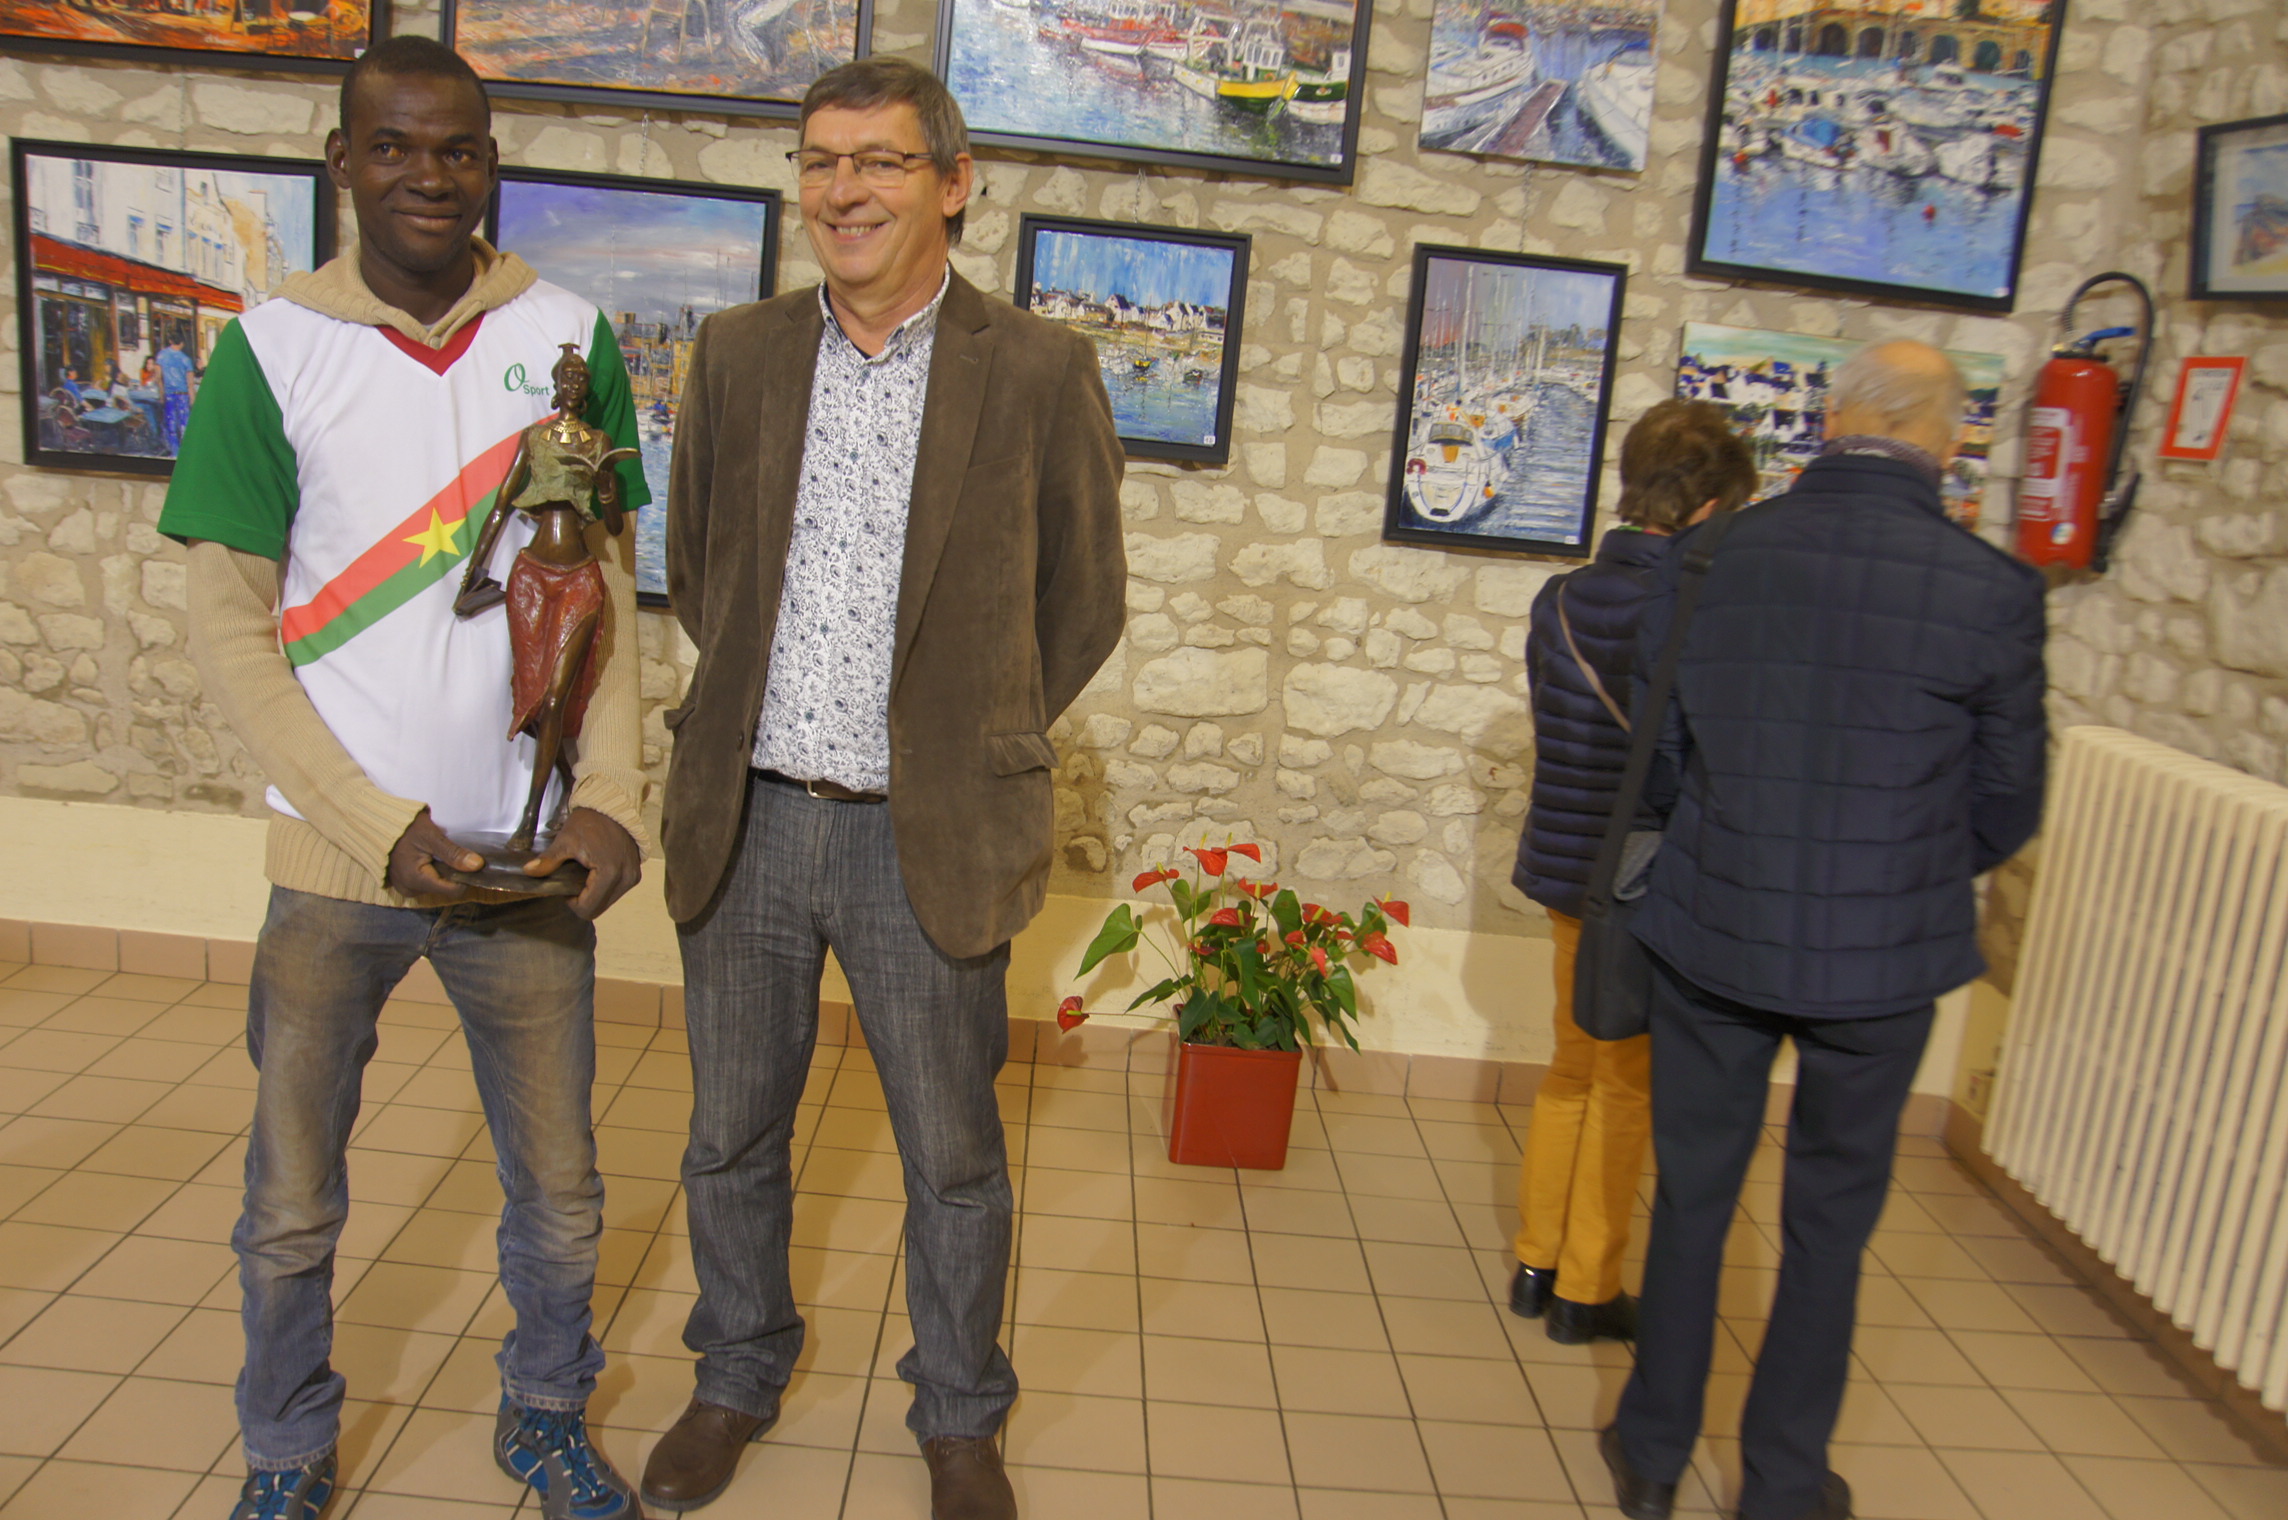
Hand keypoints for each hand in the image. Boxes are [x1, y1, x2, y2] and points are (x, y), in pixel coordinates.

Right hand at [387, 808, 481, 900]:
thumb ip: (454, 853)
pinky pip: (427, 883)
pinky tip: (428, 858)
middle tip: (449, 853)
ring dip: (442, 872)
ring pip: (437, 886)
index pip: (454, 890)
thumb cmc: (404, 829)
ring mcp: (406, 889)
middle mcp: (410, 890)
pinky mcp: (404, 885)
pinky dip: (432, 872)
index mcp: (416, 880)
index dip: (466, 877)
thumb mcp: (431, 837)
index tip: (469, 861)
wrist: (377, 825)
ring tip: (435, 854)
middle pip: (446, 889)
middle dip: (453, 873)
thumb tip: (477, 865)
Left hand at [526, 807, 640, 919]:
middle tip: (572, 881)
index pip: (588, 909)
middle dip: (583, 900)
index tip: (565, 886)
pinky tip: (596, 872)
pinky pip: (616, 892)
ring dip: (594, 895)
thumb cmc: (588, 822)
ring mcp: (632, 877)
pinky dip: (604, 888)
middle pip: (598, 908)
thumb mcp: (565, 841)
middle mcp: (625, 879)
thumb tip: (528, 871)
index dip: (572, 903)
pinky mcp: (635, 874)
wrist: (613, 806)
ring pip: (608, 902)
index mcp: (609, 873)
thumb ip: (548, 860)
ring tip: (584, 875)